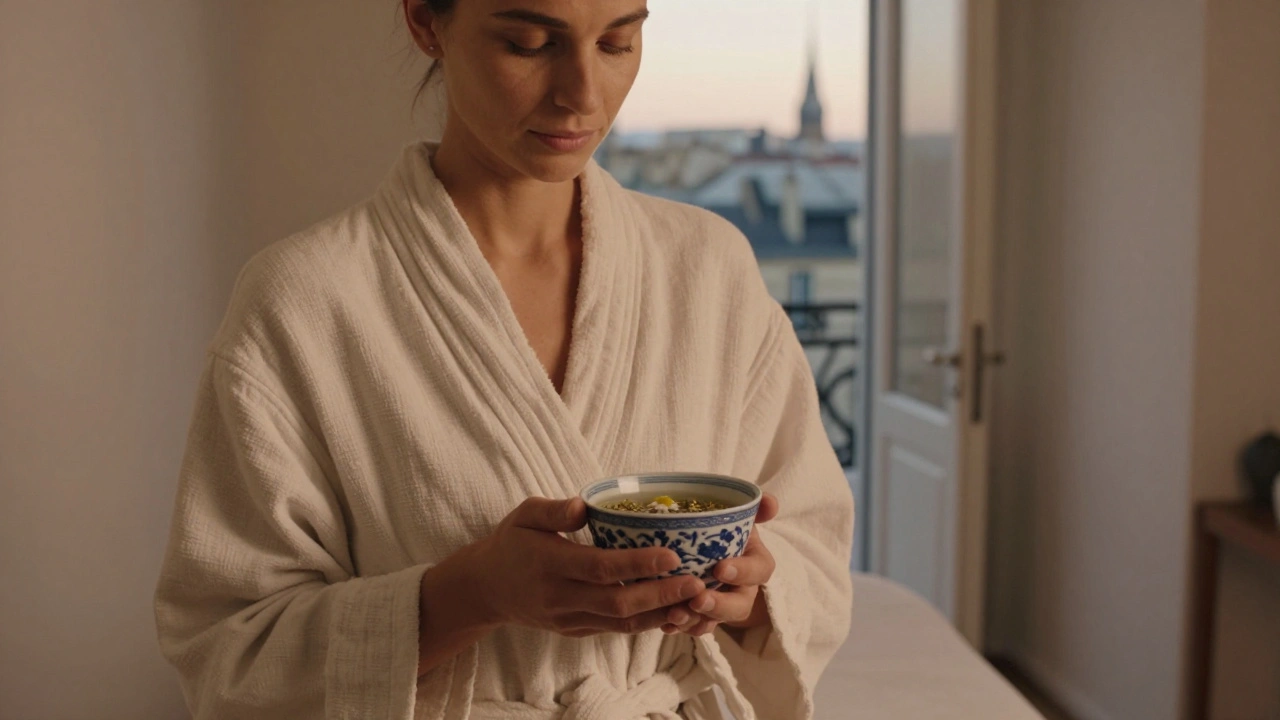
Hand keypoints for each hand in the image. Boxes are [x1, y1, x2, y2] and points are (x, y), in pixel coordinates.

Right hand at [466, 496, 706, 637]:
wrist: (486, 588)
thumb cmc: (511, 543)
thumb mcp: (523, 515)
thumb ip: (552, 511)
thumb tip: (582, 506)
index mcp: (549, 564)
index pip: (599, 567)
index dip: (637, 563)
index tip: (671, 554)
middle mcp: (560, 597)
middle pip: (617, 602)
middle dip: (660, 594)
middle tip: (696, 582)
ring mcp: (568, 619)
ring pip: (620, 623)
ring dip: (660, 614)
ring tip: (695, 601)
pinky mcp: (575, 630)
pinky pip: (614, 629)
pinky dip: (645, 622)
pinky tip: (672, 609)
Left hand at [662, 492, 778, 636]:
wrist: (704, 546)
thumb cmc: (724, 530)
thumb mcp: (738, 517)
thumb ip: (754, 509)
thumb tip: (771, 503)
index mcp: (755, 563)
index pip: (760, 570)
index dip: (743, 571)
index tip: (720, 568)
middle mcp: (742, 589)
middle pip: (740, 605)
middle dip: (719, 606)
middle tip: (698, 600)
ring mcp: (722, 606)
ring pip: (715, 621)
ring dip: (696, 620)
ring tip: (675, 615)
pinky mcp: (703, 617)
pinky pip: (695, 627)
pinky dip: (682, 627)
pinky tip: (665, 625)